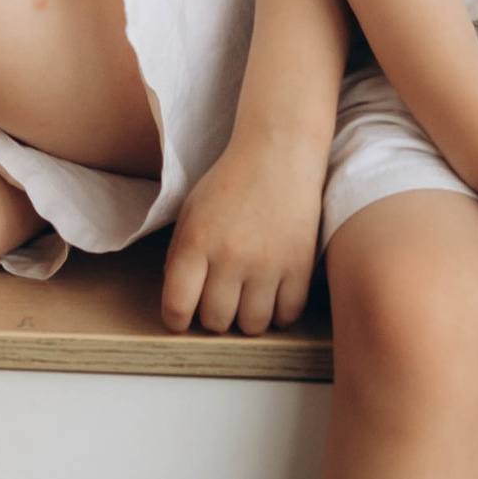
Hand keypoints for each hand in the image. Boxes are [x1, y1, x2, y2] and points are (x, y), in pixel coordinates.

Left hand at [160, 126, 328, 335]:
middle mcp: (231, 256)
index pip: (177, 306)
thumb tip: (179, 300)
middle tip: (220, 299)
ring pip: (252, 325)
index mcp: (197, 242)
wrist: (279, 152)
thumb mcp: (191, 211)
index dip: (177, 319)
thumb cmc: (231, 181)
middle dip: (214, 316)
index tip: (183, 317)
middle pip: (216, 321)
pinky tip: (273, 293)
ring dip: (247, 318)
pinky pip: (287, 316)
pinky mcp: (300, 266)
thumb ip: (179, 254)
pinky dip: (279, 312)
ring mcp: (268, 263)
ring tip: (248, 297)